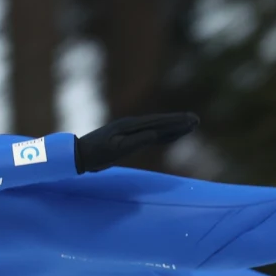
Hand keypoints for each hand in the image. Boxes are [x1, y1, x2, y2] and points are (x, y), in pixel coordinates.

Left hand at [74, 112, 199, 172]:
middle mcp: (132, 125)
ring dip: (172, 127)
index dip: (175, 122)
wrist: (79, 154)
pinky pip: (149, 135)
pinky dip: (162, 135)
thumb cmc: (96, 155)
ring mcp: (130, 130)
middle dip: (179, 122)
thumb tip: (154, 134)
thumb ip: (136, 142)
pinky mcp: (128, 138)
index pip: (158, 123)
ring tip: (189, 126)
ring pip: (156, 128)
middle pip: (160, 122)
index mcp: (131, 126)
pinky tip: (170, 136)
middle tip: (196, 120)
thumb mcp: (116, 150)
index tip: (191, 120)